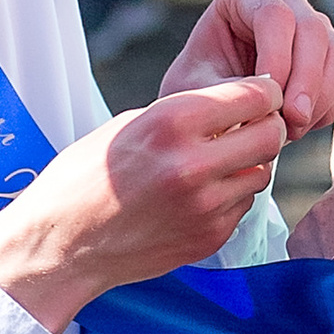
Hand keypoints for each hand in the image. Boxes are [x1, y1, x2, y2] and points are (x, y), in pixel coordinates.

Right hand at [0, 78, 288, 333]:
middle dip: (265, 126)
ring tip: (215, 162)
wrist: (63, 242)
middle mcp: (194, 164)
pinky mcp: (209, 237)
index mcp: (171, 123)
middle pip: (270, 135)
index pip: (254, 95)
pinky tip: (197, 195)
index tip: (258, 93)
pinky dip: (229, 196)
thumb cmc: (86, 175)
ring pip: (261, 173)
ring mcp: (205, 207)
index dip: (263, 91)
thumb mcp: (130, 125)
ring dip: (247, 164)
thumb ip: (186, 114)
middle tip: (250, 125)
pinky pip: (242, 205)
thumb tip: (235, 106)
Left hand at [161, 0, 333, 138]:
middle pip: (313, 31)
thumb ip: (225, 88)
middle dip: (305, 83)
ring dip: (321, 100)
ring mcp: (315, 24)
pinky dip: (332, 110)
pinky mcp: (333, 58)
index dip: (277, 58)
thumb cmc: (196, 89)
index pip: (274, 15)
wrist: (212, 106)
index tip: (268, 100)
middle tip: (289, 125)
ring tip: (291, 131)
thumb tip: (269, 95)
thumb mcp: (194, 88)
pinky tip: (303, 127)